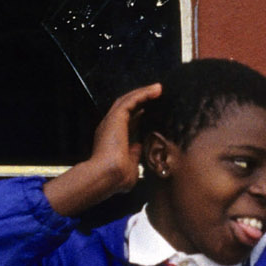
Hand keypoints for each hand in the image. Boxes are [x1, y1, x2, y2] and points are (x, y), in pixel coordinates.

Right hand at [43, 81, 160, 217]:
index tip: (150, 110)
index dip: (138, 114)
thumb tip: (139, 148)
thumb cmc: (118, 177)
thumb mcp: (130, 166)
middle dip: (141, 99)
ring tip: (158, 88)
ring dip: (143, 93)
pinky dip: (143, 93)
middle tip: (156, 93)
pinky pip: (131, 99)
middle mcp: (110, 127)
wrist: (107, 176)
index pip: (127, 122)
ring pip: (127, 100)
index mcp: (112, 139)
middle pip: (126, 107)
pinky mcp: (116, 117)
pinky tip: (156, 90)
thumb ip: (134, 155)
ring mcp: (111, 121)